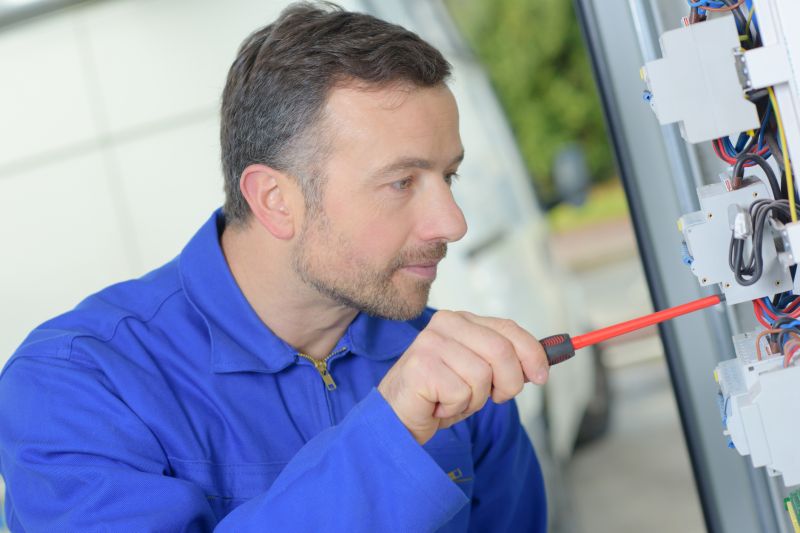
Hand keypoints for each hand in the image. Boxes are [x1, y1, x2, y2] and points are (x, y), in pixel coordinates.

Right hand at [377, 310, 548, 444]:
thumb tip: (543, 363)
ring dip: (474, 399)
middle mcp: (445, 324)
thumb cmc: (440, 394)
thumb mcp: (480, 374)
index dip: (532, 353)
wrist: (399, 417)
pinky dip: (454, 408)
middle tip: (493, 397)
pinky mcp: (421, 366)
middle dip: (507, 383)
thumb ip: (506, 362)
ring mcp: (430, 343)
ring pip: (482, 376)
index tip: (540, 376)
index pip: (508, 328)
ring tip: (453, 399)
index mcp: (462, 320)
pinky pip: (461, 393)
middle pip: (502, 351)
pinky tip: (438, 404)